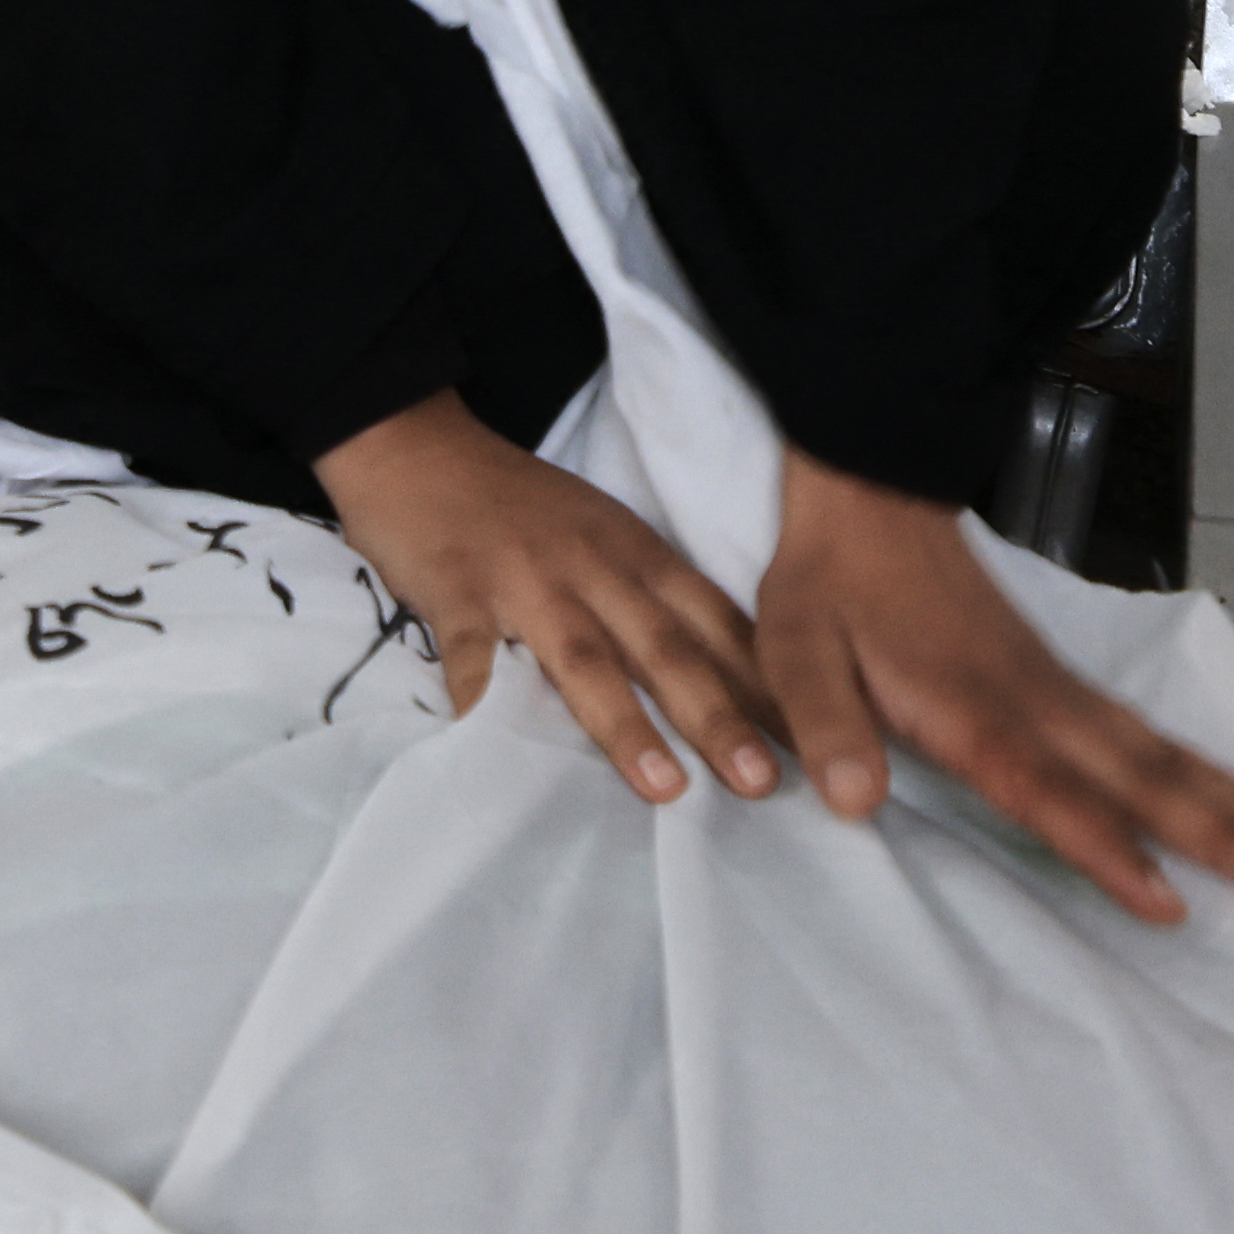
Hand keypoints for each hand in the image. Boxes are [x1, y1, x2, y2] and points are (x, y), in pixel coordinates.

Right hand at [311, 388, 782, 807]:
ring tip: (666, 787)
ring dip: (628, 723)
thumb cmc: (519, 508)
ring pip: (586, 657)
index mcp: (638, 555)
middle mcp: (595, 567)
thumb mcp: (604, 537)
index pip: (719, 625)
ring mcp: (526, 579)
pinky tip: (495, 752)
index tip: (814, 748)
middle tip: (765, 784)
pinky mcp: (457, 590)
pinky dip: (484, 702)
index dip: (766, 688)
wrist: (419, 446)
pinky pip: (471, 654)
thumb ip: (652, 603)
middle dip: (720, 716)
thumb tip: (722, 691)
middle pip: (667, 646)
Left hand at [761, 446, 1233, 924]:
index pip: (1051, 791)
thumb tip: (849, 800)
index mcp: (974, 706)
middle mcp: (1035, 702)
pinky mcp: (1062, 680)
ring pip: (1164, 757)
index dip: (1108, 850)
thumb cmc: (832, 577)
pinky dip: (1211, 772)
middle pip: (1145, 779)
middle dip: (1228, 833)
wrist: (868, 488)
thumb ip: (825, 722)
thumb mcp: (795, 644)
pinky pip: (1150, 736)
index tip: (1170, 902)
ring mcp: (1058, 689)